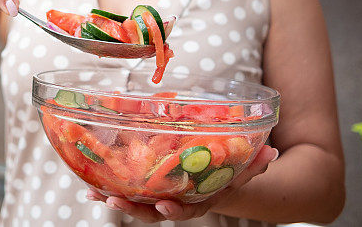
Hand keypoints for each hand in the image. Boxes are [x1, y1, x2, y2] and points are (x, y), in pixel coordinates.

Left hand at [86, 145, 278, 221]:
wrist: (214, 181)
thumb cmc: (227, 176)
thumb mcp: (242, 171)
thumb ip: (254, 164)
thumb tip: (271, 152)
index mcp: (197, 200)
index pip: (185, 209)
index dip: (173, 209)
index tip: (162, 206)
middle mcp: (175, 201)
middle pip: (151, 210)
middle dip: (132, 208)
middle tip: (114, 201)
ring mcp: (158, 196)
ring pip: (134, 202)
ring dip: (114, 199)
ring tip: (95, 194)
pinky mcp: (145, 188)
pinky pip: (125, 190)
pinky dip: (107, 189)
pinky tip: (89, 187)